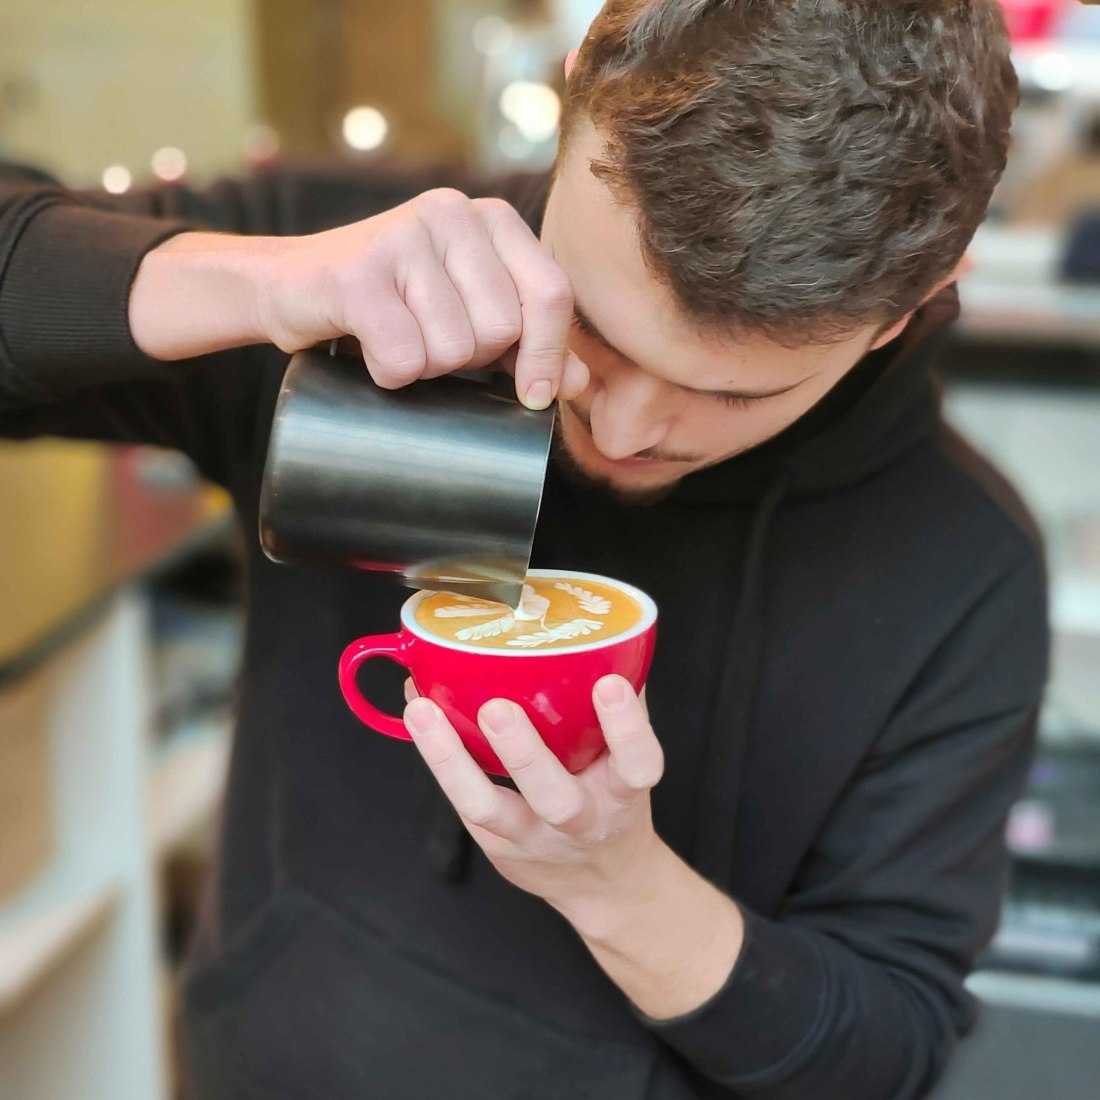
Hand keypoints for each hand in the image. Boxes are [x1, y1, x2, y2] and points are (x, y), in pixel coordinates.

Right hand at [257, 189, 588, 408]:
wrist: (287, 287)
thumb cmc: (391, 305)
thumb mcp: (467, 312)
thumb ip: (526, 339)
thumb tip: (581, 382)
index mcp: (491, 218)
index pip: (550, 294)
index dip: (548, 355)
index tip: (532, 395)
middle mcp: (451, 212)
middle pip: (502, 329)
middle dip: (470, 360)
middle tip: (429, 342)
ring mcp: (401, 235)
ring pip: (454, 350)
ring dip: (426, 369)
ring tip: (397, 339)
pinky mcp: (356, 273)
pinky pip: (405, 359)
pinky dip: (389, 374)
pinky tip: (368, 349)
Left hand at [402, 675, 665, 920]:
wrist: (603, 881)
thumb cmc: (612, 802)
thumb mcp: (627, 762)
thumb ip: (622, 710)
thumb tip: (606, 640)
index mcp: (622, 793)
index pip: (637, 764)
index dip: (625, 727)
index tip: (609, 684)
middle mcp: (579, 821)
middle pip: (555, 797)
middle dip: (525, 753)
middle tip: (497, 708)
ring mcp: (531, 838)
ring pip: (488, 807)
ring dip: (451, 759)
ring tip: (424, 712)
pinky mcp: (494, 844)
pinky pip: (462, 801)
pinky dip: (437, 755)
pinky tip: (419, 713)